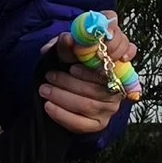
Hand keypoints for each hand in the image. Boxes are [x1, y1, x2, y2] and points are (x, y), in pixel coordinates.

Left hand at [37, 11, 141, 134]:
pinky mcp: (99, 124)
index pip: (112, 69)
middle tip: (49, 76)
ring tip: (44, 89)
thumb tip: (66, 38)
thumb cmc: (72, 66)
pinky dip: (62, 115)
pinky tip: (48, 106)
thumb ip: (68, 45)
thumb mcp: (69, 53)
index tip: (72, 67)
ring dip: (62, 97)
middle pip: (96, 89)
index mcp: (116, 67)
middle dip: (68, 82)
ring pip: (87, 105)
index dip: (91, 71)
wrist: (68, 88)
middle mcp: (118, 88)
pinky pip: (81, 123)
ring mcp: (110, 108)